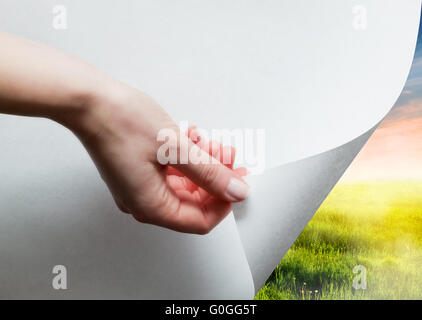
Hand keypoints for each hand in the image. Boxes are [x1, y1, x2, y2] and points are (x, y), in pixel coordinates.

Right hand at [65, 82, 248, 233]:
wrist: (88, 101)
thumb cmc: (121, 122)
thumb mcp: (176, 148)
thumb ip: (210, 173)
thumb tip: (236, 191)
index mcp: (150, 206)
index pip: (199, 220)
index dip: (223, 202)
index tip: (236, 181)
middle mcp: (142, 201)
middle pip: (192, 201)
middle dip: (214, 177)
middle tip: (226, 155)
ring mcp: (139, 186)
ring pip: (183, 184)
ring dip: (201, 164)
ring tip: (208, 141)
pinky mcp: (137, 170)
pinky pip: (170, 172)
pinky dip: (185, 158)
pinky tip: (191, 139)